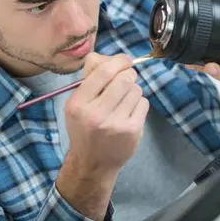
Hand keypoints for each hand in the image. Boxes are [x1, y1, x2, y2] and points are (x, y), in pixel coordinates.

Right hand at [64, 53, 148, 173]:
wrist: (92, 163)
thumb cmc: (84, 127)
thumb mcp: (76, 104)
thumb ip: (90, 79)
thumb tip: (109, 57)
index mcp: (78, 104)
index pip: (104, 72)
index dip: (118, 61)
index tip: (124, 60)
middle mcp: (96, 114)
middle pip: (124, 78)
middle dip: (129, 74)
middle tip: (127, 78)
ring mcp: (116, 124)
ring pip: (136, 90)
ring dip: (133, 90)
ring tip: (125, 99)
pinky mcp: (132, 131)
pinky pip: (143, 103)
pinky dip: (139, 103)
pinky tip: (129, 112)